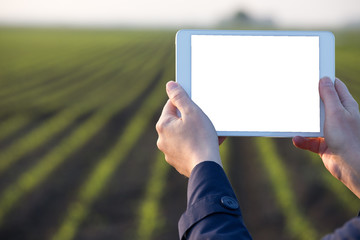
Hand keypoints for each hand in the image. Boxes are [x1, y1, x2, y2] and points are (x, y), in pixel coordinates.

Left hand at [156, 81, 221, 176]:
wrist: (206, 168)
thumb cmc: (201, 138)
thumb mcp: (192, 112)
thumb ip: (180, 97)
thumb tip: (170, 85)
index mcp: (163, 125)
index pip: (171, 105)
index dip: (185, 102)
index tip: (195, 104)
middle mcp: (162, 140)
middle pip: (177, 122)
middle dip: (191, 120)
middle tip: (205, 121)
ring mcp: (169, 153)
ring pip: (183, 136)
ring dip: (194, 133)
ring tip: (209, 134)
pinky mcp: (178, 162)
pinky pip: (187, 149)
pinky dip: (196, 145)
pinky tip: (208, 145)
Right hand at [293, 77, 359, 197]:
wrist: (350, 166)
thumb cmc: (347, 138)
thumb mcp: (336, 112)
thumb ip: (329, 96)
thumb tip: (324, 80)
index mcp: (346, 106)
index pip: (335, 87)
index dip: (324, 80)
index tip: (311, 76)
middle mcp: (338, 117)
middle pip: (321, 104)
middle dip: (309, 102)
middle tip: (297, 96)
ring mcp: (330, 130)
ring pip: (313, 122)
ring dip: (303, 124)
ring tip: (294, 120)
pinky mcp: (323, 144)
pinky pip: (308, 140)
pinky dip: (302, 139)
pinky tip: (297, 139)